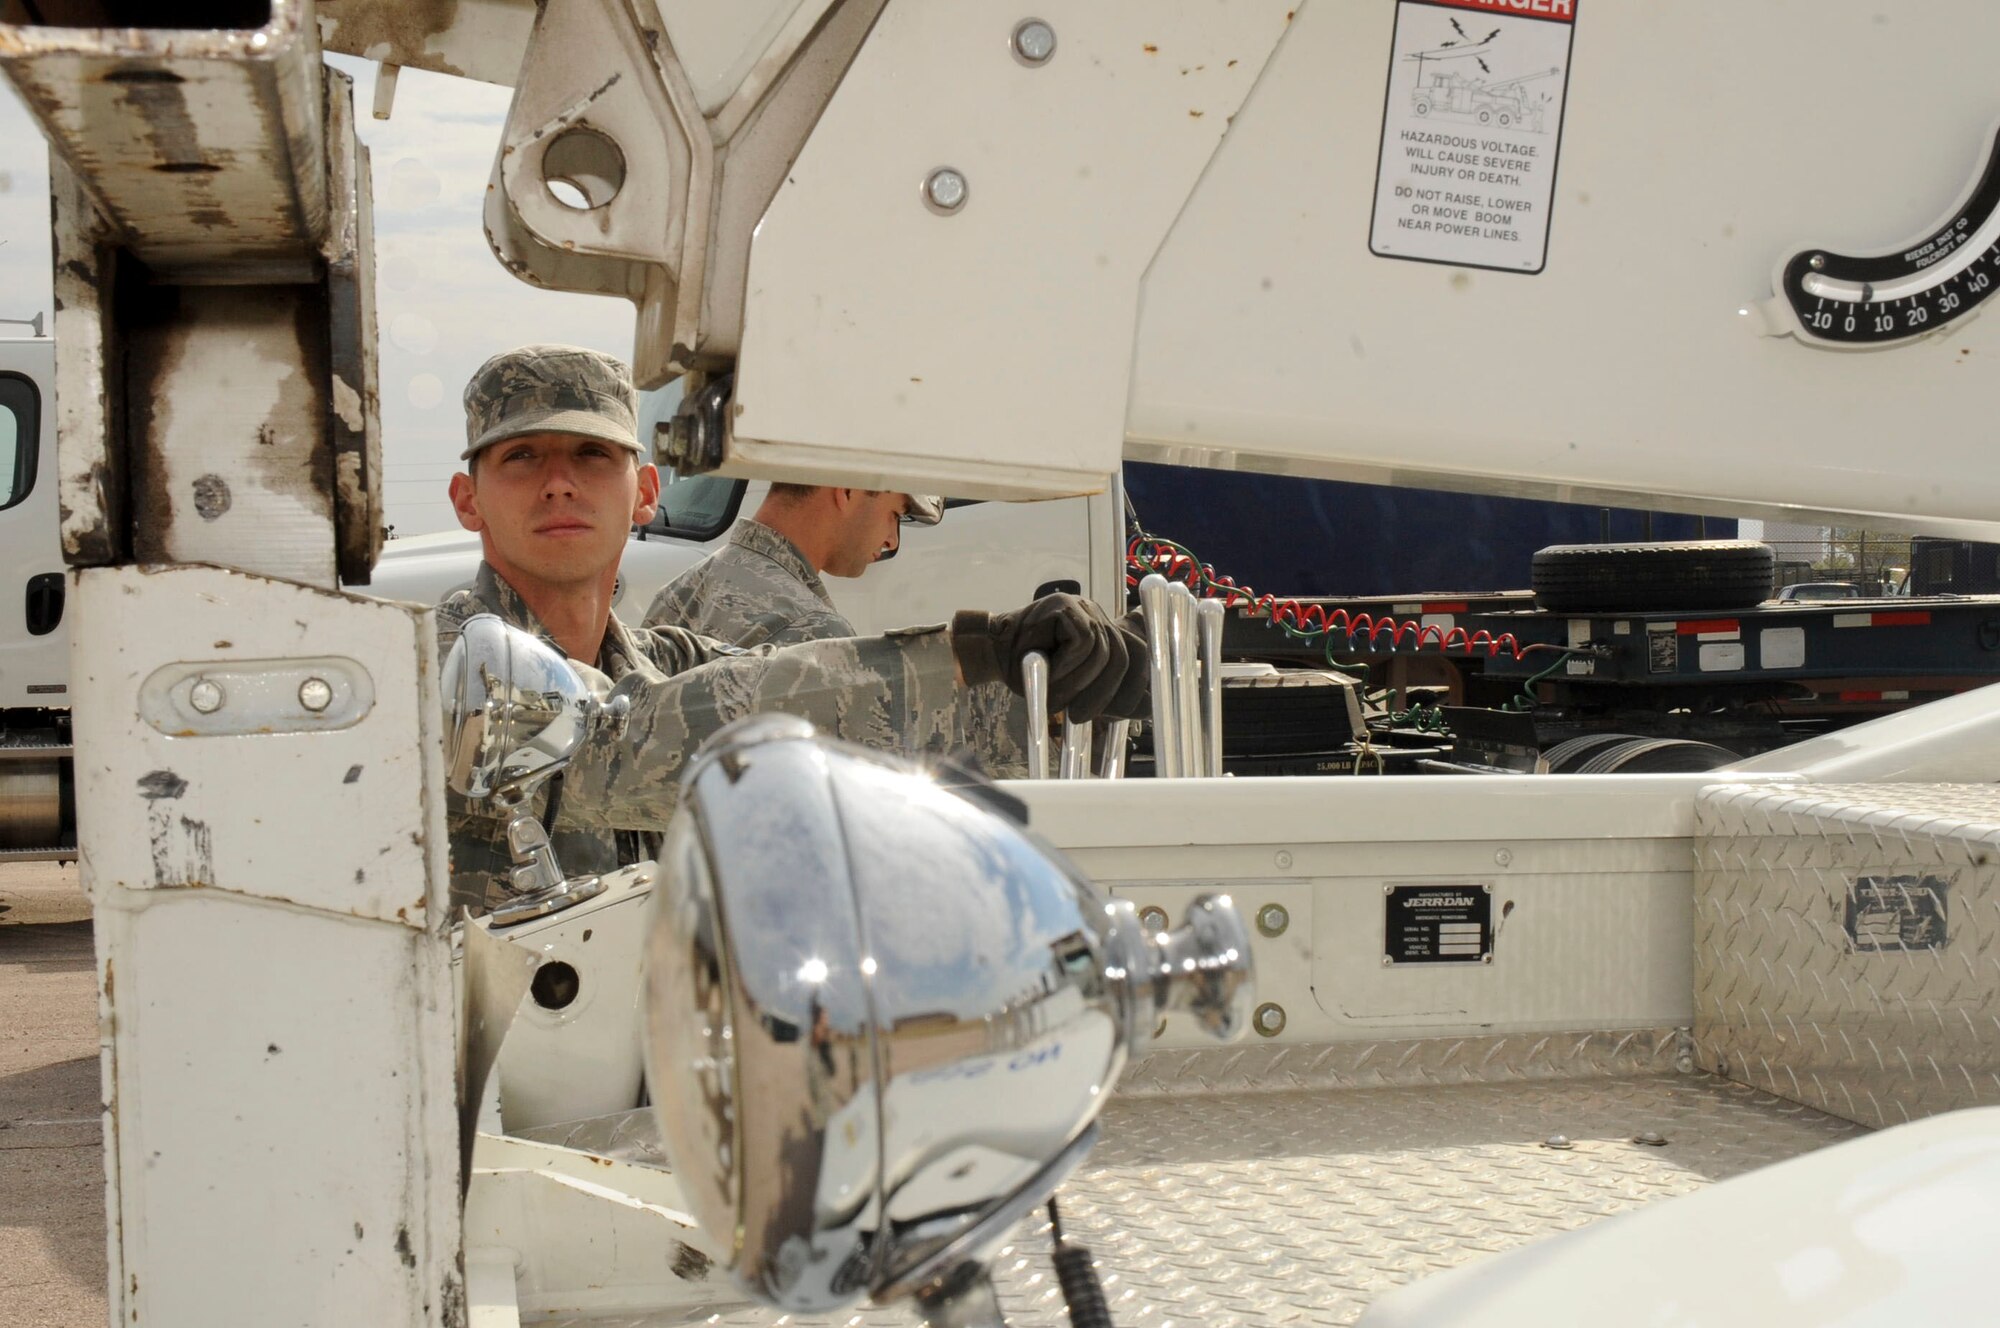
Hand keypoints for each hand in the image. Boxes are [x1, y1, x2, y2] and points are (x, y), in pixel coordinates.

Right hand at [951, 595, 1148, 721]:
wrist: (991, 652)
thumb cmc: (1029, 672)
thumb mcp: (1073, 688)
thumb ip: (1103, 691)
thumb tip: (1143, 710)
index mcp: (1105, 633)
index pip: (1139, 654)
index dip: (1134, 687)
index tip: (1118, 715)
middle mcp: (1098, 616)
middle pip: (1125, 655)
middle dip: (1105, 694)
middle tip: (1079, 717)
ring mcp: (1083, 607)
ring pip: (1103, 652)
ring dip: (1078, 684)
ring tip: (1056, 698)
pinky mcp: (1064, 606)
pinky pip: (1082, 642)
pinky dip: (1067, 667)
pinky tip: (1049, 674)